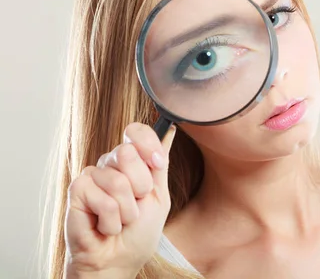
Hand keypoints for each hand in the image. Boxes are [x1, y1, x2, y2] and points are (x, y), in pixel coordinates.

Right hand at [64, 122, 175, 277]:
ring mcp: (92, 176)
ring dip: (126, 210)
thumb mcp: (158, 195)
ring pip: (117, 180)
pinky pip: (103, 198)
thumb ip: (160, 164)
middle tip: (136, 204)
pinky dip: (110, 219)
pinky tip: (104, 226)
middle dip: (140, 185)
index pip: (136, 131)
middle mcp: (110, 164)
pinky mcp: (77, 191)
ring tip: (120, 221)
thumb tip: (171, 130)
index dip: (148, 144)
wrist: (118, 261)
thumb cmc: (138, 233)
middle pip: (128, 152)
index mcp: (132, 162)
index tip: (157, 163)